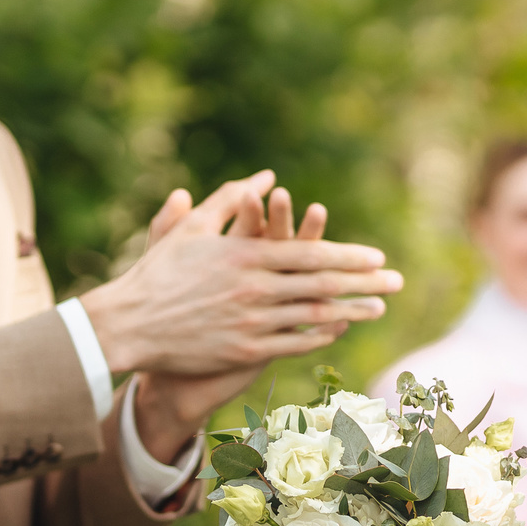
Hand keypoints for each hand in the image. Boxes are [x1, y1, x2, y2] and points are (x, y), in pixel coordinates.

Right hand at [80, 169, 401, 380]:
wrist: (129, 324)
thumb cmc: (159, 272)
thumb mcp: (192, 227)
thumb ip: (231, 198)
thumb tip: (264, 175)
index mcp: (245, 254)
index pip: (311, 253)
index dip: (349, 256)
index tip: (376, 257)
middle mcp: (255, 288)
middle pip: (323, 283)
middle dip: (365, 283)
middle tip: (397, 282)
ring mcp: (252, 322)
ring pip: (314, 316)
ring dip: (352, 311)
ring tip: (380, 308)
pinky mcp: (245, 350)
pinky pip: (294, 343)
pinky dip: (321, 335)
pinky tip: (341, 329)